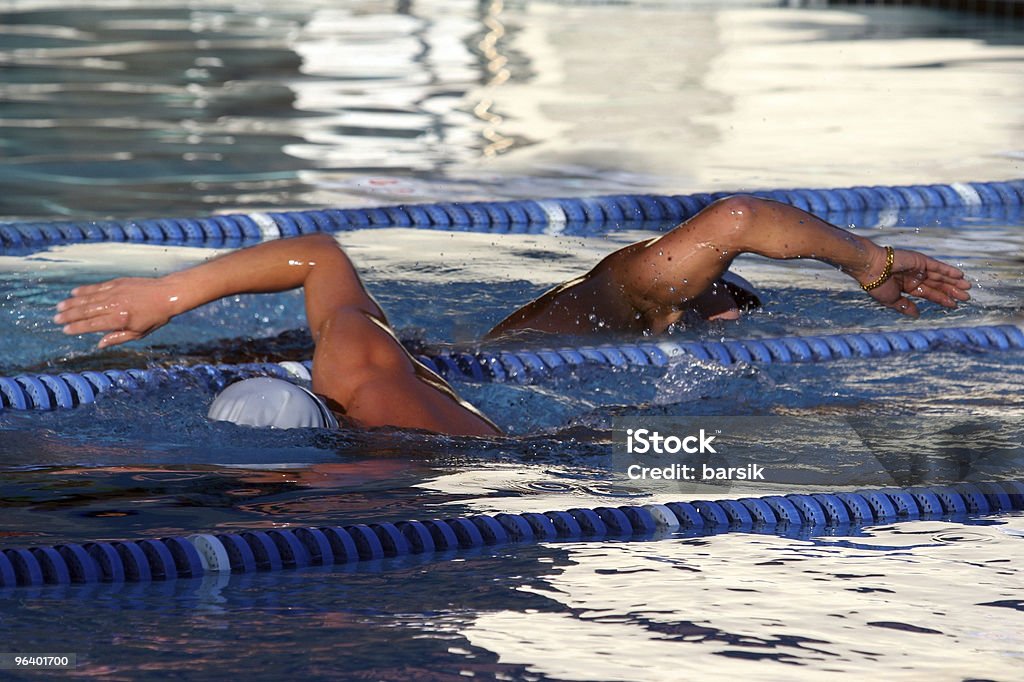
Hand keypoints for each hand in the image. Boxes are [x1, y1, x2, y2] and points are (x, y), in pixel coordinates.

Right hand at [54, 276, 179, 347]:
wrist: (167, 294)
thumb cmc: (156, 317)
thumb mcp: (139, 333)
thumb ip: (117, 338)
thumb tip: (99, 344)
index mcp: (119, 320)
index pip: (92, 325)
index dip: (77, 328)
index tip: (65, 330)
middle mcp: (114, 305)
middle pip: (86, 311)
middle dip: (69, 316)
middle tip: (56, 319)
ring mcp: (114, 292)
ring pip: (88, 298)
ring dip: (72, 303)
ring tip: (60, 307)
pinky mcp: (117, 283)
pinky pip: (96, 287)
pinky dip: (84, 290)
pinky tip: (74, 293)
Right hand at [862, 247, 970, 317]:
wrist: (871, 268)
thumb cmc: (876, 285)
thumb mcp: (892, 300)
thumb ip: (905, 306)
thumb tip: (916, 315)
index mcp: (907, 287)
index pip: (929, 294)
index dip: (942, 299)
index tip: (954, 305)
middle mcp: (915, 277)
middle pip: (937, 286)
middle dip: (951, 291)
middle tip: (967, 298)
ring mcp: (918, 268)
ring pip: (940, 276)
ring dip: (953, 282)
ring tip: (967, 288)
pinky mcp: (921, 260)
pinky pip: (938, 266)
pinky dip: (948, 270)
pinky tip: (960, 276)